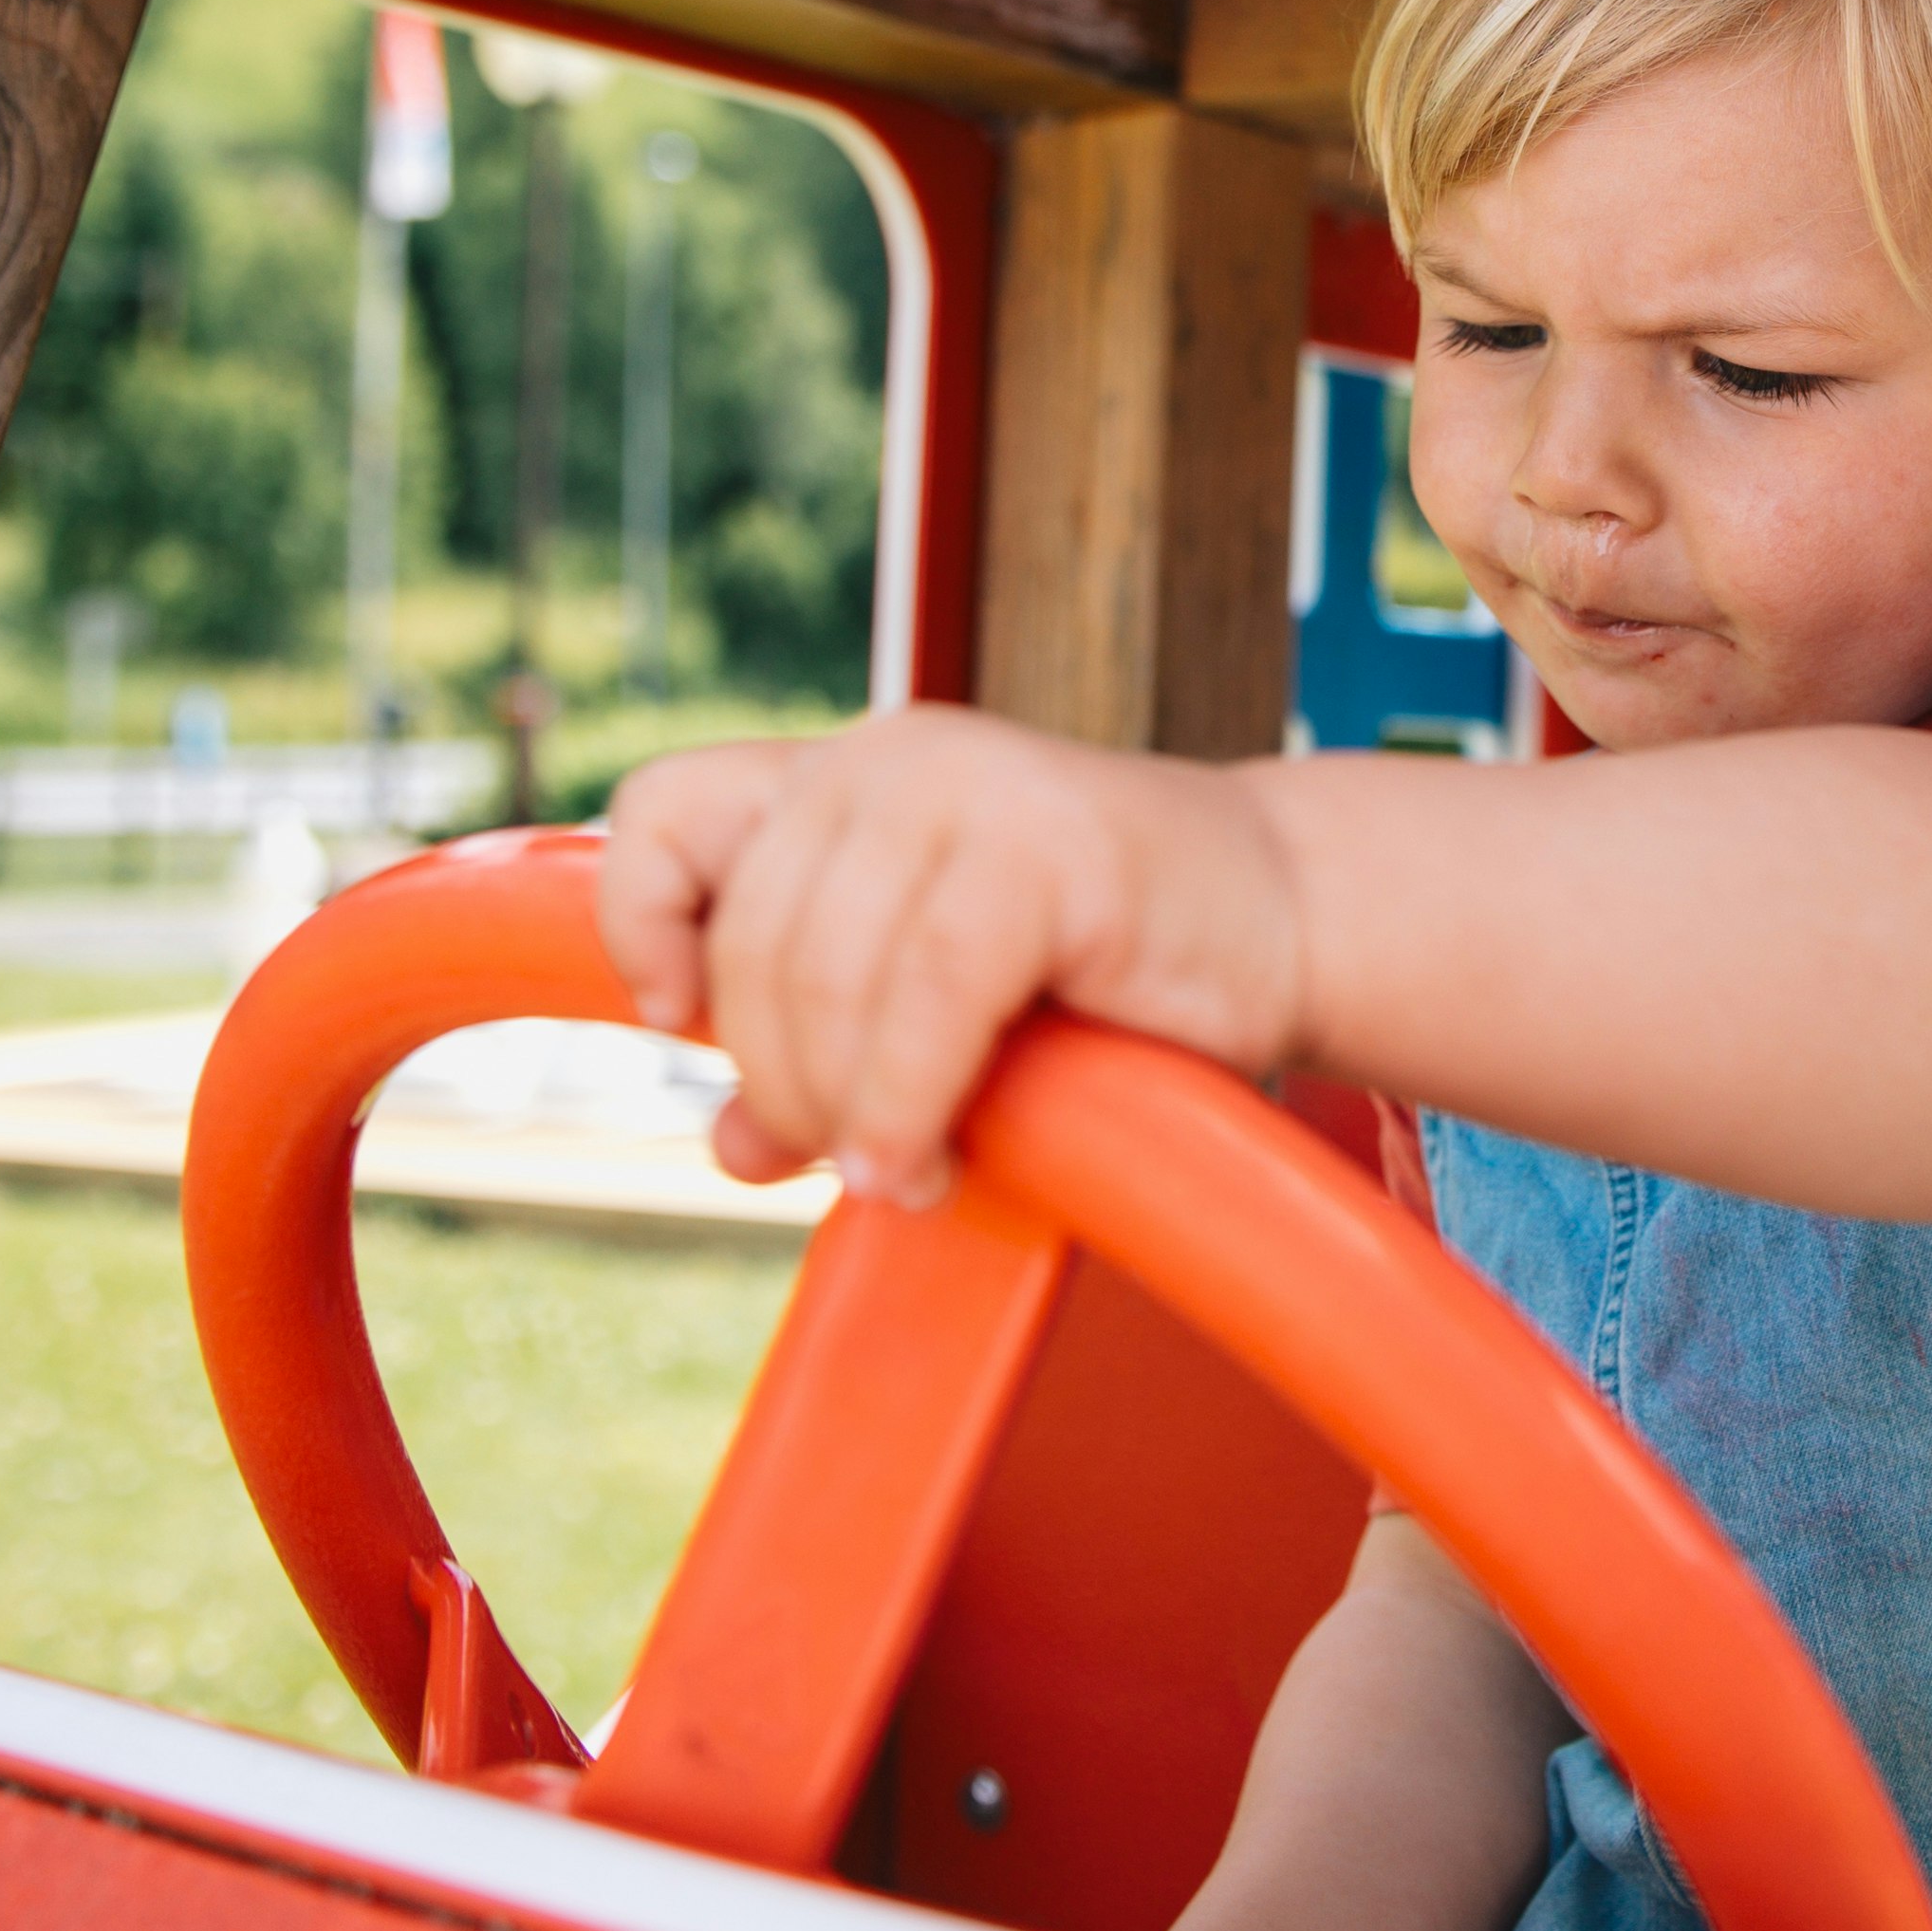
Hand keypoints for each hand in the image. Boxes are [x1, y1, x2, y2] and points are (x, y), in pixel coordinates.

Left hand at [595, 709, 1311, 1200]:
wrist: (1287, 923)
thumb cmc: (1109, 974)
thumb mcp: (934, 1006)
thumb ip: (830, 1054)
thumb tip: (731, 1148)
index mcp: (844, 778)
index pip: (664, 810)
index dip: (644, 924)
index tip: (686, 1023)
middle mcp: (891, 757)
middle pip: (751, 940)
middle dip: (783, 1078)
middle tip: (853, 1160)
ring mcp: (972, 784)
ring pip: (826, 974)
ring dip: (848, 1109)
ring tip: (908, 1173)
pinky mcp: (1050, 841)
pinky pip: (927, 993)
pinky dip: (907, 1099)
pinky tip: (925, 1156)